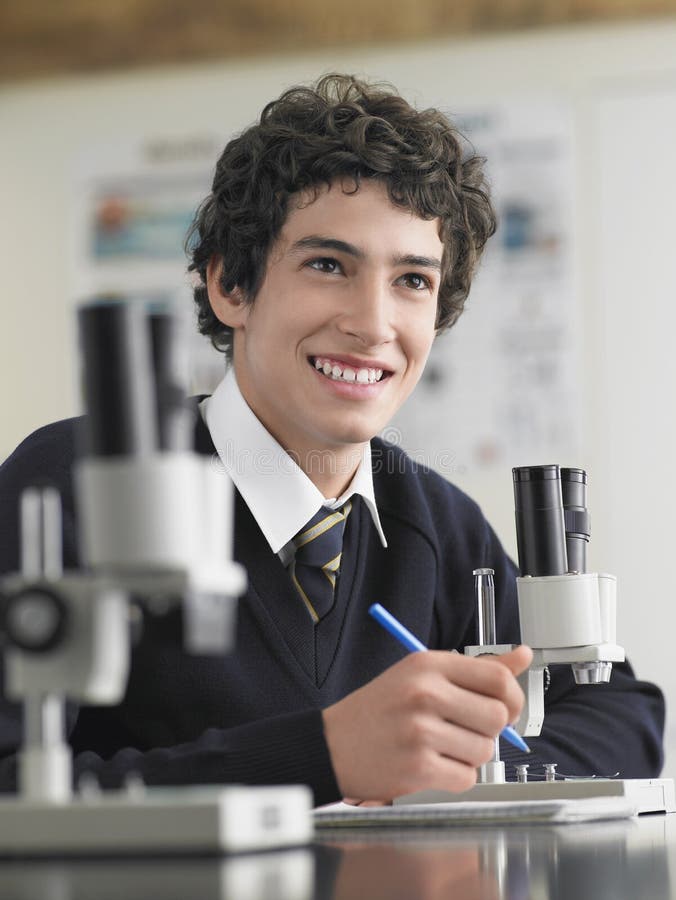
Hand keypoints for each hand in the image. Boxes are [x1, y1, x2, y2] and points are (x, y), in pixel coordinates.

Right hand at [322, 645, 531, 800]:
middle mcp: (425, 693)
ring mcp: (421, 731)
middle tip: (464, 729)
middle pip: (497, 717)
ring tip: (440, 746)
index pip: (498, 678)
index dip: (511, 697)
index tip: (503, 707)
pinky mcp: (418, 767)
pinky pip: (466, 777)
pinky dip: (455, 776)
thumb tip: (522, 655)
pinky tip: (432, 764)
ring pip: (484, 750)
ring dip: (470, 754)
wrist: (332, 744)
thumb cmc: (380, 708)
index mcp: (428, 665)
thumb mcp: (422, 674)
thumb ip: (475, 669)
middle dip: (489, 729)